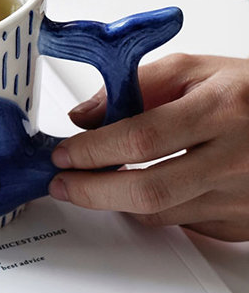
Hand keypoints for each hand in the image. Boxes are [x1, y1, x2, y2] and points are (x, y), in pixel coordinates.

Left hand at [49, 54, 248, 241]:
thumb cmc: (248, 93)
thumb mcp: (195, 70)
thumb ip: (136, 86)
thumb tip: (85, 115)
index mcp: (222, 110)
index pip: (141, 138)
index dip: (93, 150)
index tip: (64, 154)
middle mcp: (236, 158)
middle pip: (147, 189)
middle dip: (91, 190)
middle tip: (63, 184)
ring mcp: (242, 197)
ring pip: (159, 213)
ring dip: (115, 200)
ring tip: (92, 183)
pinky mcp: (243, 222)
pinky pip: (182, 223)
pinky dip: (151, 208)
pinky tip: (138, 189)